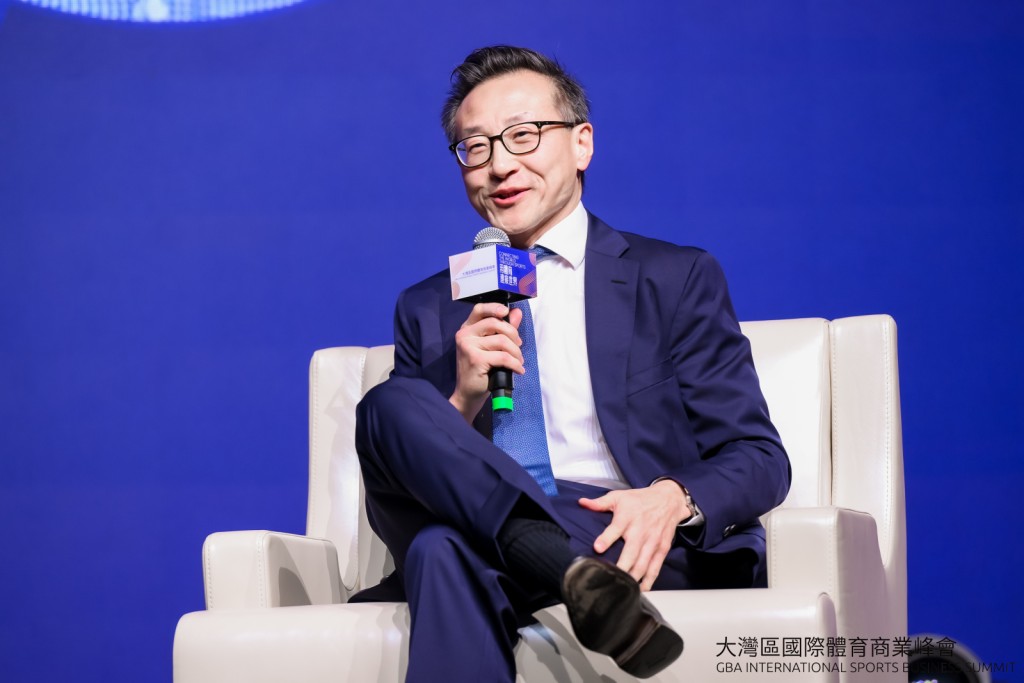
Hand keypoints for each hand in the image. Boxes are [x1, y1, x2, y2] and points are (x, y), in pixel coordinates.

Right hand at [449, 302, 523, 420]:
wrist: (468, 394)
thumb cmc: (481, 371)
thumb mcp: (491, 347)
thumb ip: (503, 329)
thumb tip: (516, 313)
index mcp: (467, 329)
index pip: (479, 309)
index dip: (494, 307)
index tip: (506, 312)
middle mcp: (464, 335)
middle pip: (495, 323)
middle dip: (513, 335)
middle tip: (518, 347)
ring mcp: (468, 346)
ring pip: (502, 341)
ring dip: (516, 352)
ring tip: (518, 361)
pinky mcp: (475, 359)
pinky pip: (503, 357)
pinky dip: (515, 364)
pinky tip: (518, 370)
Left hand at [578, 480, 691, 591]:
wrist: (668, 499)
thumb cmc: (640, 499)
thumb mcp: (619, 496)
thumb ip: (600, 503)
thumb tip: (581, 502)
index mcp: (627, 517)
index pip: (616, 528)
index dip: (606, 539)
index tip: (597, 548)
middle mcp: (640, 531)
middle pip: (631, 553)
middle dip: (622, 567)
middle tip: (611, 579)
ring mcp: (652, 541)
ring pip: (643, 564)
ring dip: (633, 578)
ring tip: (622, 589)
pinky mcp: (662, 549)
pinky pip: (655, 567)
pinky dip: (649, 580)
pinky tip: (641, 589)